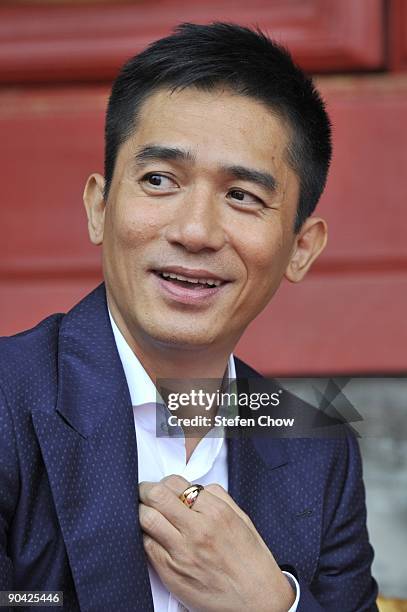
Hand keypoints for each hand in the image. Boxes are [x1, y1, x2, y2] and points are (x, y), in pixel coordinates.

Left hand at [139, 474, 294, 611]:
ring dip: (141, 511)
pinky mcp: (171, 573)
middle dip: (145, 490)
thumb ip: (218, 497)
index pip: (176, 484)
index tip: (162, 486)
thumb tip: (196, 488)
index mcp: (216, 511)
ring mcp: (182, 552)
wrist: (258, 600)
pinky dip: (145, 536)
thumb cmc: (251, 560)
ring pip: (146, 519)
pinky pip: (147, 546)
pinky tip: (151, 535)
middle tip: (144, 492)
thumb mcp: (241, 518)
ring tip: (143, 511)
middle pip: (156, 496)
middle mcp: (198, 529)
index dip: (165, 482)